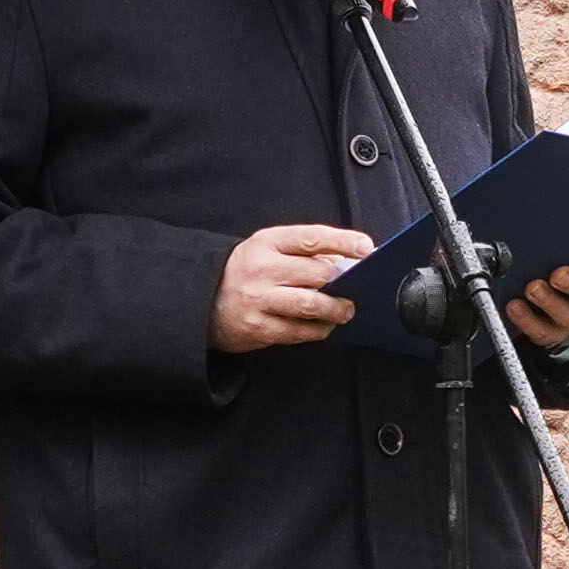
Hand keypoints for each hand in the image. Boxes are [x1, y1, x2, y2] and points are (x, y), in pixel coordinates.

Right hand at [210, 222, 369, 354]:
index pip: (312, 237)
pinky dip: (319, 330)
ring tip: (346, 309)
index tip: (366, 248)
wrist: (203, 298)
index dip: (343, 242)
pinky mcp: (257, 327)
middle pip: (316, 274)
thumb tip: (348, 261)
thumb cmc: (246, 270)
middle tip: (360, 286)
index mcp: (267, 243)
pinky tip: (326, 326)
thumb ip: (303, 252)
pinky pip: (298, 332)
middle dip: (345, 281)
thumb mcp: (268, 249)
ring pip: (310, 305)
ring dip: (336, 309)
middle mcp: (262, 269)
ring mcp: (258, 300)